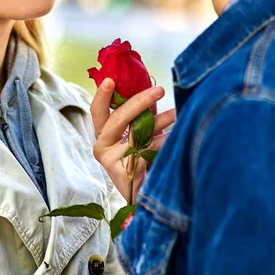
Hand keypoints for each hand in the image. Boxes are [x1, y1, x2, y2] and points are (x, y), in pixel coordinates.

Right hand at [91, 79, 175, 200]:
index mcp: (102, 133)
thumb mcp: (139, 132)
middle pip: (117, 119)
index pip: (97, 110)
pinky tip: (174, 138)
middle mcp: (101, 146)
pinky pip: (146, 152)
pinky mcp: (123, 173)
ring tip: (177, 112)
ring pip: (136, 135)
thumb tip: (153, 88)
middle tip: (159, 90)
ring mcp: (110, 160)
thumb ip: (140, 115)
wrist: (143, 195)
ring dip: (160, 121)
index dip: (102, 95)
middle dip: (139, 102)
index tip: (111, 80)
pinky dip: (162, 143)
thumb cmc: (143, 158)